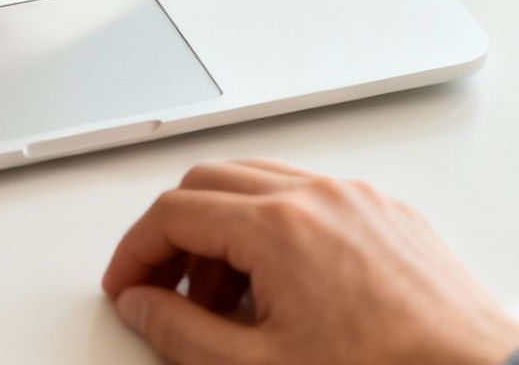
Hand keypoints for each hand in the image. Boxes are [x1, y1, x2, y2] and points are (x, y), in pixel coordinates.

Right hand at [101, 159, 518, 364]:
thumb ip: (183, 334)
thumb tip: (145, 306)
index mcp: (278, 226)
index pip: (174, 212)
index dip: (136, 251)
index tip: (128, 287)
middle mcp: (317, 196)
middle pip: (209, 184)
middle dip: (175, 236)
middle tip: (166, 291)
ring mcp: (357, 199)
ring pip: (259, 183)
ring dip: (224, 230)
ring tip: (227, 301)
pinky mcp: (390, 214)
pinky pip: (310, 197)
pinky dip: (275, 228)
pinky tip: (283, 288)